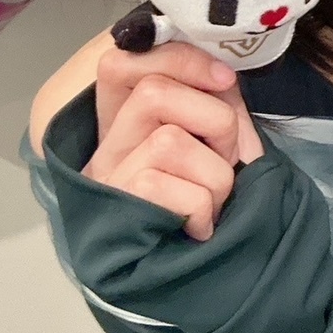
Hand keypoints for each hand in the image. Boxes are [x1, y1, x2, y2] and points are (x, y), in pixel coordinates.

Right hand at [83, 42, 264, 239]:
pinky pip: (172, 190)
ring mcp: (108, 178)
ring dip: (215, 175)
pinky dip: (202, 209)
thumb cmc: (206, 196)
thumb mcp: (212, 141)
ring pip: (171, 142)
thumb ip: (213, 103)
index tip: (225, 80)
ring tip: (212, 200)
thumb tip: (223, 76)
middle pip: (153, 92)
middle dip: (213, 120)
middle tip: (225, 157)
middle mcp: (108, 144)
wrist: (193, 273)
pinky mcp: (117, 211)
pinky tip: (198, 226)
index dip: (179, 60)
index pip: (123, 62)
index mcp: (126, 117)